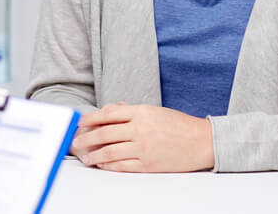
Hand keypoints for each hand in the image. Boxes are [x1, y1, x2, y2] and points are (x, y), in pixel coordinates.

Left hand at [71, 102, 213, 172]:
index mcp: (141, 112)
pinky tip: (101, 165)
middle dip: (86, 138)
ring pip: (110, 152)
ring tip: (85, 157)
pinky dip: (108, 166)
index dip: (90, 119)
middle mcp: (140, 129)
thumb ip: (129, 112)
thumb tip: (105, 113)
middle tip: (75, 142)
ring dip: (93, 155)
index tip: (79, 123)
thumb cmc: (177, 124)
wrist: (202, 141)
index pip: (108, 114)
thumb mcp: (153, 111)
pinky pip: (122, 166)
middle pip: (104, 133)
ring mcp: (144, 148)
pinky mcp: (148, 164)